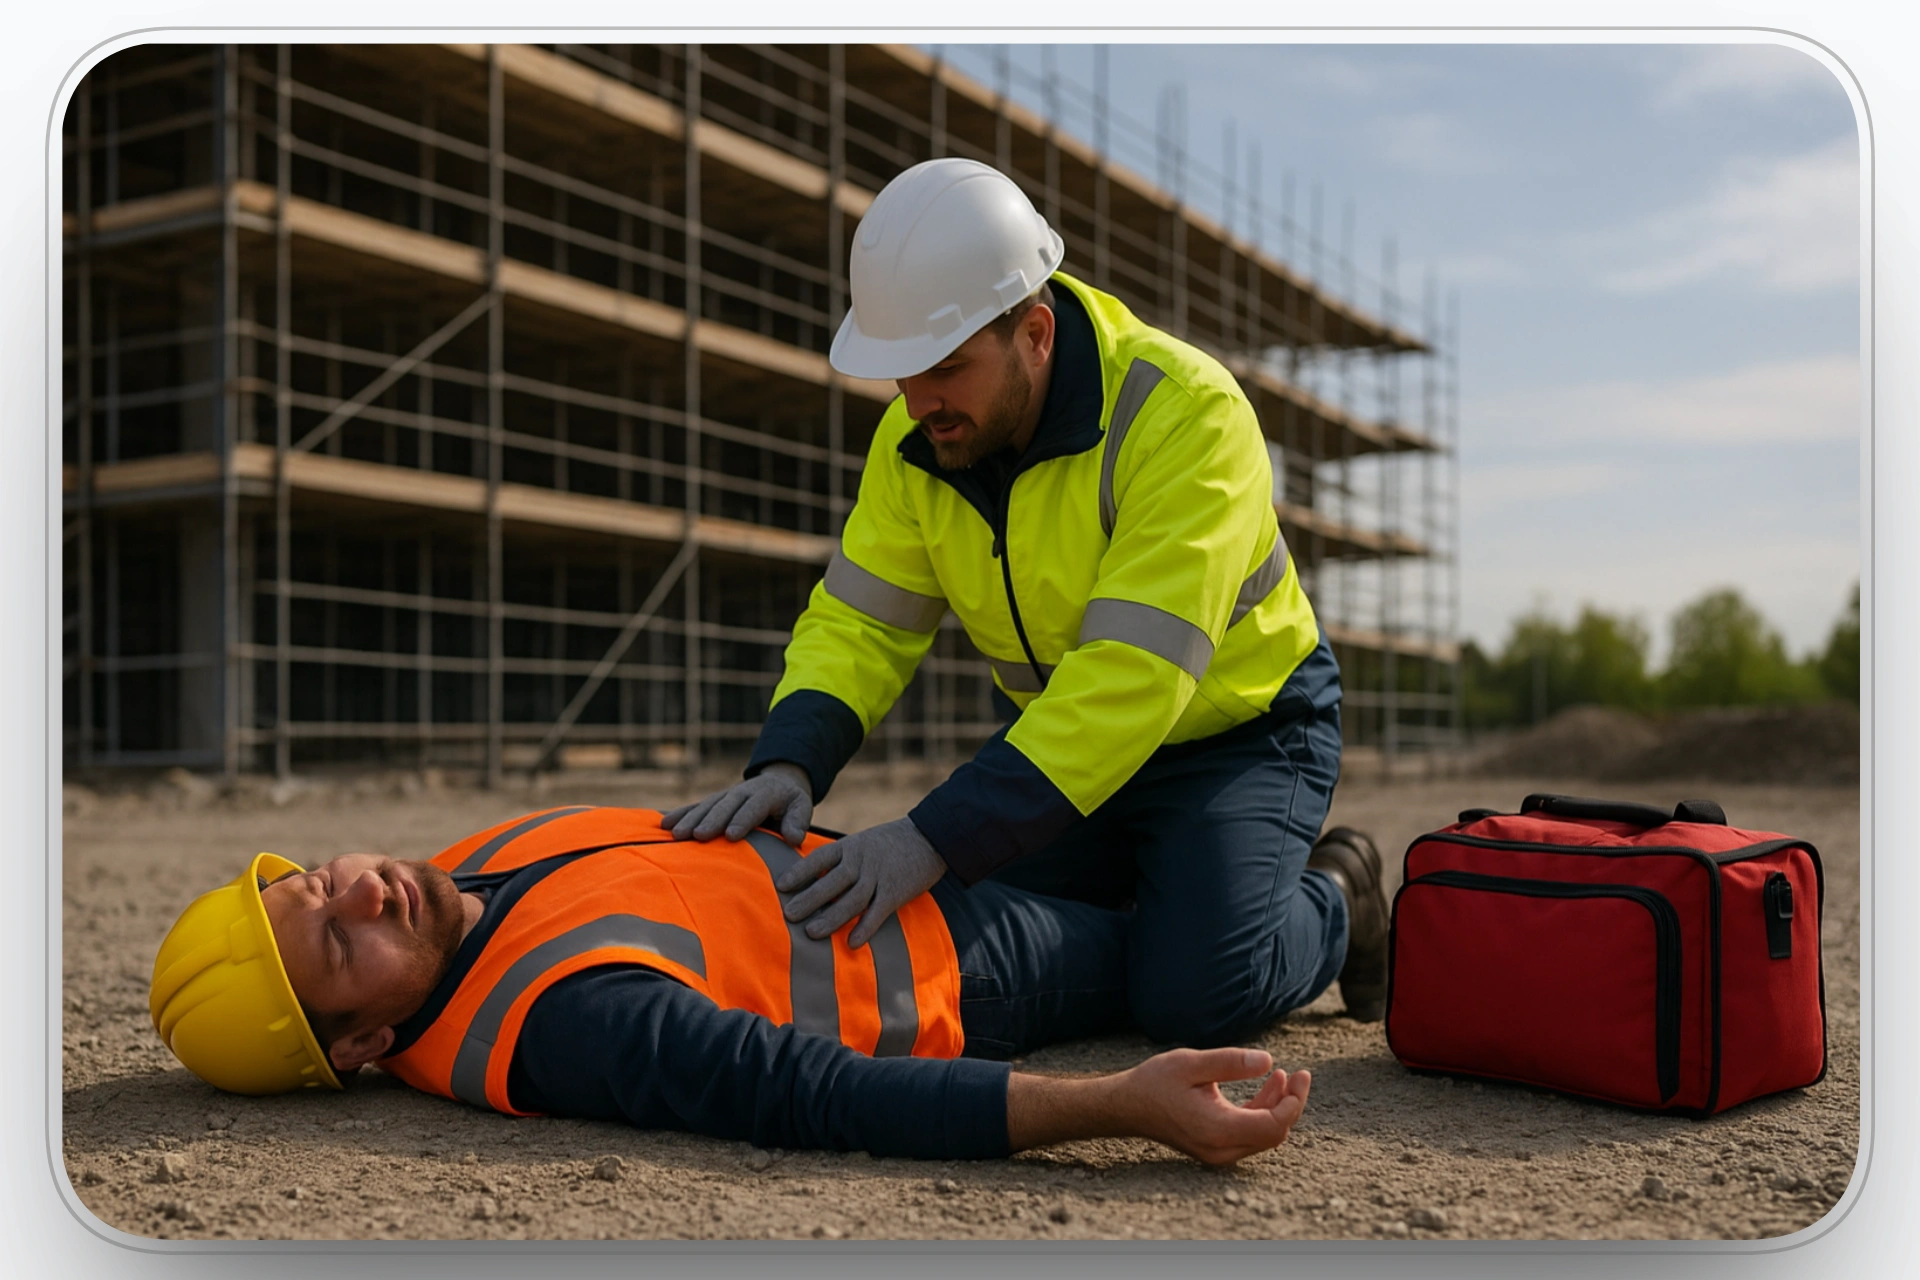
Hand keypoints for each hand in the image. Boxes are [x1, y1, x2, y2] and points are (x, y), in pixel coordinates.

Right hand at [659, 762, 812, 845]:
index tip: (731, 835)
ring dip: (691, 818)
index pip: (753, 807)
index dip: (742, 820)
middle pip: (725, 805)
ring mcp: (726, 795)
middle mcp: (742, 791)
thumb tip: (794, 837)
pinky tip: (664, 824)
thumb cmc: (791, 803)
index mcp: (765, 793)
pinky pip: (696, 806)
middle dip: (711, 820)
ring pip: (707, 805)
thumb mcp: (801, 807)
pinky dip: (680, 814)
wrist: (779, 783)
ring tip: (677, 834)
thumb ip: (798, 821)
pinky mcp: (715, 800)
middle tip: (698, 836)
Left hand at [775, 817, 947, 946]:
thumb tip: (814, 880)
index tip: (781, 886)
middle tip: (788, 914)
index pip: (820, 859)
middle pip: (832, 882)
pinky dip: (865, 928)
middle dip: (810, 899)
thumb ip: (842, 859)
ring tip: (812, 933)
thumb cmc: (890, 842)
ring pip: (852, 899)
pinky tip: (852, 943)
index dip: (800, 872)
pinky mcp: (896, 892)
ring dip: (832, 918)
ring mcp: (880, 876)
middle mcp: (862, 861)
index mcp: (850, 846)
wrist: (930, 837)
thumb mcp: (862, 842)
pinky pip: (878, 912)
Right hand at [1005, 1047, 1311, 1165]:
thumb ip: (1230, 1062)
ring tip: (1284, 1074)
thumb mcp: (1191, 1063)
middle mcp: (1221, 1148)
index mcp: (1217, 1129)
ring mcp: (1218, 1151)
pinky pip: (1250, 1133)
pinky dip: (1262, 1111)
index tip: (1300, 1075)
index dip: (1293, 1102)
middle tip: (1300, 1073)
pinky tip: (1266, 1084)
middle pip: (1274, 1133)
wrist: (1126, 1106)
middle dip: (1291, 1103)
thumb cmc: (1154, 1082)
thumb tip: (1268, 1062)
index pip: (1273, 1126)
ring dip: (1277, 1106)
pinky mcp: (1216, 1146)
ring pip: (1264, 1134)